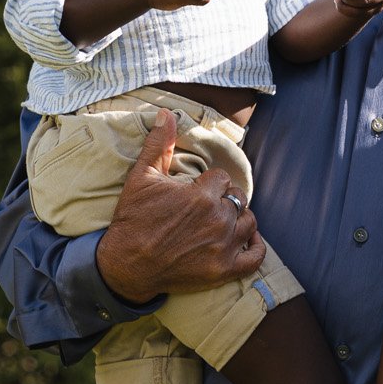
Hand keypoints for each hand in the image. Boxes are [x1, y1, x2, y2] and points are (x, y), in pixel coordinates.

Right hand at [92, 110, 263, 299]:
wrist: (126, 265)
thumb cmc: (133, 219)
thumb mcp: (141, 177)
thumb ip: (159, 145)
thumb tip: (167, 113)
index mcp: (202, 195)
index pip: (222, 178)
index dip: (210, 183)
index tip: (196, 190)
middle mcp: (218, 219)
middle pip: (238, 198)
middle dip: (224, 198)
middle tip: (207, 206)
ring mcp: (223, 246)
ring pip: (248, 221)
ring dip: (238, 218)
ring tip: (223, 220)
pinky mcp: (224, 270)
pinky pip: (254, 257)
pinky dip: (255, 247)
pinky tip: (248, 239)